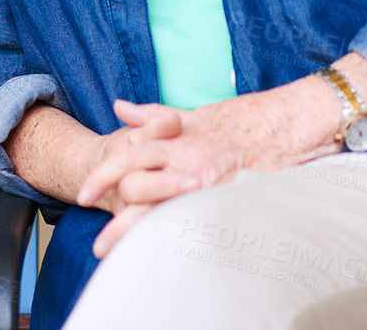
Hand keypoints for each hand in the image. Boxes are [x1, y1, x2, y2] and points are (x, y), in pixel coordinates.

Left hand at [79, 85, 343, 257]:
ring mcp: (207, 186)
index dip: (103, 177)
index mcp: (174, 142)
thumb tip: (120, 107)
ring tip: (123, 259)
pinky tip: (166, 257)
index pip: (127, 159)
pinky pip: (196, 225)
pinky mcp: (226, 202)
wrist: (283, 125)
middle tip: (101, 246)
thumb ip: (153, 115)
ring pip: (166, 216)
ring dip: (142, 238)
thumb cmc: (236, 121)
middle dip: (120, 223)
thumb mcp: (191, 114)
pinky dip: (178, 240)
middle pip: (141, 193)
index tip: (83, 195)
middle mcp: (186, 165)